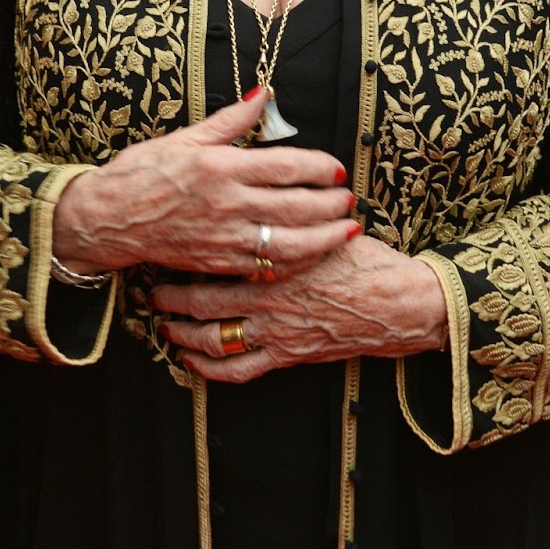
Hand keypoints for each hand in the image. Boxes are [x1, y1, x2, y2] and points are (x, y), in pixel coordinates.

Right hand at [52, 90, 357, 277]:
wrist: (110, 218)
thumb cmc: (144, 173)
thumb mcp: (186, 137)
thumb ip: (230, 120)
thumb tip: (264, 94)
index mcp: (222, 167)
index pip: (287, 166)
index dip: (320, 168)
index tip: (336, 169)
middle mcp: (229, 204)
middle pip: (297, 206)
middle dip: (331, 204)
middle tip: (349, 199)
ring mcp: (226, 237)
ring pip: (290, 243)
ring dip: (325, 238)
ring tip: (346, 230)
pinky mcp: (220, 262)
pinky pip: (268, 267)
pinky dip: (297, 263)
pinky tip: (312, 255)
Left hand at [153, 233, 447, 382]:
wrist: (399, 303)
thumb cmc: (366, 260)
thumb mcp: (325, 220)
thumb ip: (292, 205)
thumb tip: (269, 178)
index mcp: (274, 257)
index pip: (217, 254)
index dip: (185, 252)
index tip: (165, 245)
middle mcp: (268, 296)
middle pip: (203, 299)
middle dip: (170, 297)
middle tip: (149, 290)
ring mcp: (275, 330)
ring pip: (213, 338)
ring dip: (182, 334)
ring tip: (163, 325)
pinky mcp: (287, 356)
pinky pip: (239, 370)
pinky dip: (210, 368)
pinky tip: (193, 361)